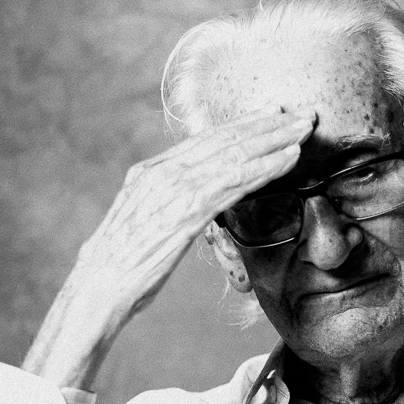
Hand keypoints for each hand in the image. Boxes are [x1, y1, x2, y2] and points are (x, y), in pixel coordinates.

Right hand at [23, 107, 314, 387]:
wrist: (97, 288)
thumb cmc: (120, 267)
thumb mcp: (143, 227)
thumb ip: (168, 209)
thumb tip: (192, 209)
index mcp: (151, 172)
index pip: (205, 142)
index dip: (242, 128)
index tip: (271, 119)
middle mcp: (163, 172)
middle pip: (224, 140)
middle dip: (266, 125)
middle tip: (301, 115)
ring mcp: (174, 189)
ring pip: (235, 155)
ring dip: (274, 140)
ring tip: (305, 129)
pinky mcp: (187, 211)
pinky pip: (235, 182)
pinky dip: (266, 167)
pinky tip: (290, 160)